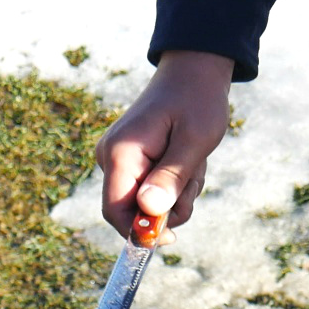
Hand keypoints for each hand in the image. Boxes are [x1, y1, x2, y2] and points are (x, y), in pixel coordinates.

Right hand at [94, 50, 234, 243]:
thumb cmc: (197, 101)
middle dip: (168, 207)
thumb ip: (172, 176)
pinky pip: (150, 190)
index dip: (140, 232)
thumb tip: (149, 210)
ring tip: (193, 162)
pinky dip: (173, 184)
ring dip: (177, 193)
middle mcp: (110, 158)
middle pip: (133, 211)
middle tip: (194, 177)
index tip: (173, 236)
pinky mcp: (129, 161)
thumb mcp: (195, 140)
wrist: (193, 72)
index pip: (116, 211)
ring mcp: (117, 159)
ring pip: (146, 203)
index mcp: (121, 153)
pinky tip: (186, 159)